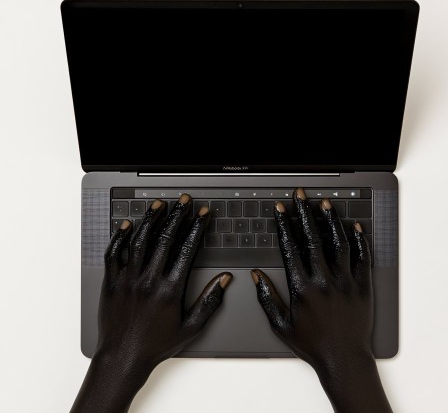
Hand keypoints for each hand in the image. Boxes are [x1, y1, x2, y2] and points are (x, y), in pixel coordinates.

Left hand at [71, 194, 231, 412]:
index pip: (187, 249)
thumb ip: (209, 302)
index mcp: (170, 289)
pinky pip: (113, 253)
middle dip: (177, 215)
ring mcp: (128, 279)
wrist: (122, 358)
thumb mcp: (191, 327)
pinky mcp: (111, 282)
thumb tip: (224, 280)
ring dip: (151, 219)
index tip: (203, 214)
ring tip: (160, 204)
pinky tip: (127, 224)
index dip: (197, 227)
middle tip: (184, 200)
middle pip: (165, 238)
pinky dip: (119, 236)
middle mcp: (149, 280)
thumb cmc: (157, 344)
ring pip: (140, 241)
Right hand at [251, 188, 391, 412]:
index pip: (291, 247)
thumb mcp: (281, 325)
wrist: (344, 360)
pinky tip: (355, 226)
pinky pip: (363, 259)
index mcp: (303, 287)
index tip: (280, 208)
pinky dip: (360, 240)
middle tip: (301, 195)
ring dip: (330, 221)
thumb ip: (267, 298)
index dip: (284, 224)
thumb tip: (257, 276)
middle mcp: (324, 280)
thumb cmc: (312, 344)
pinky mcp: (363, 287)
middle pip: (313, 238)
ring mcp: (345, 282)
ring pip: (338, 243)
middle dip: (305, 213)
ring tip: (324, 203)